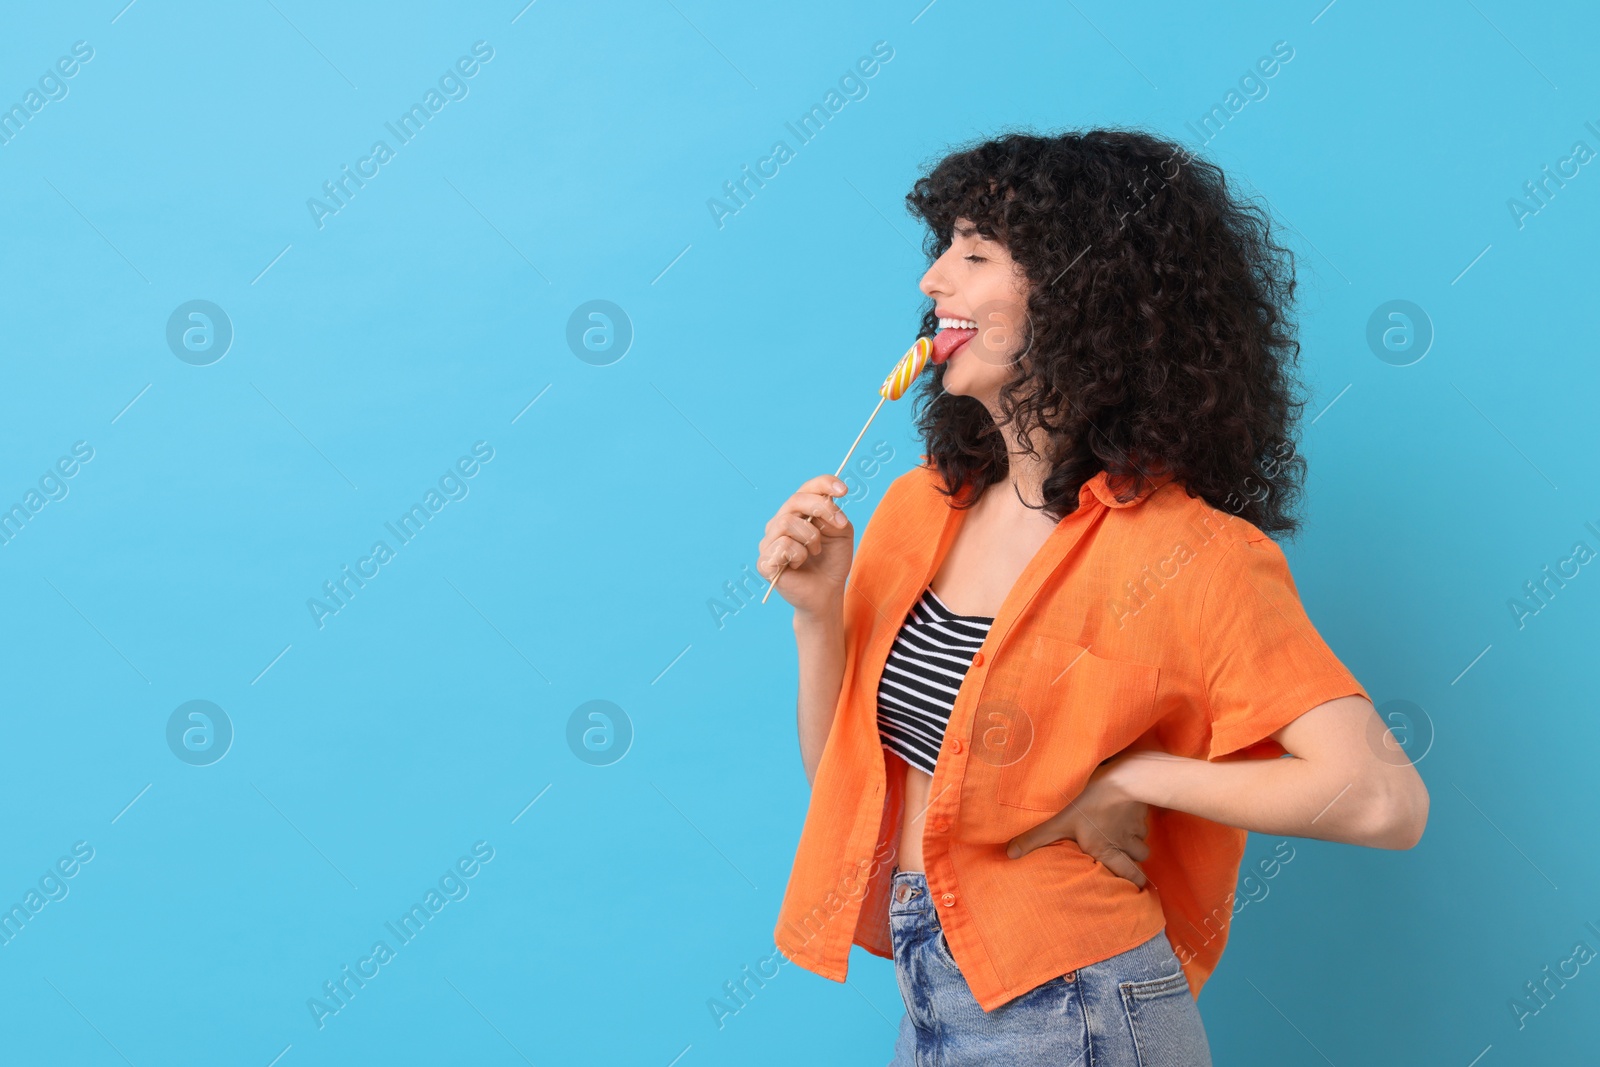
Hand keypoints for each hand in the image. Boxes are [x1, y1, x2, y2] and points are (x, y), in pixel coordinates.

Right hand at [757, 474, 854, 615]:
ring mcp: (769, 542)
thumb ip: (834, 515)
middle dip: (822, 508)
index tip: (844, 490)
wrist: (827, 593)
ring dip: (811, 537)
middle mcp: (779, 523)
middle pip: (795, 500)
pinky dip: (799, 554)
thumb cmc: (832, 562)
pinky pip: (782, 546)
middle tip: (840, 525)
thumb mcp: (841, 533)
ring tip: (816, 552)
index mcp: (798, 513)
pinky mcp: (764, 562)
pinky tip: (799, 564)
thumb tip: (825, 504)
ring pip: (787, 522)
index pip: (806, 488)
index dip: (824, 484)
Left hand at [1004, 756, 1150, 886]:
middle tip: (1136, 868)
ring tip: (1126, 835)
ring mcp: (1135, 827)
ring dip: (1136, 839)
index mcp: (1105, 850)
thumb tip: (1010, 854)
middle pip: (1140, 861)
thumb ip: (1036, 838)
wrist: (1123, 780)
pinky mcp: (1142, 809)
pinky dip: (1138, 819)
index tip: (1139, 889)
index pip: (1128, 875)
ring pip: (1142, 840)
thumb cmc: (1088, 803)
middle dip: (1138, 865)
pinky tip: (1129, 811)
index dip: (1135, 884)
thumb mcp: (1059, 822)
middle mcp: (1124, 844)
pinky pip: (1143, 820)